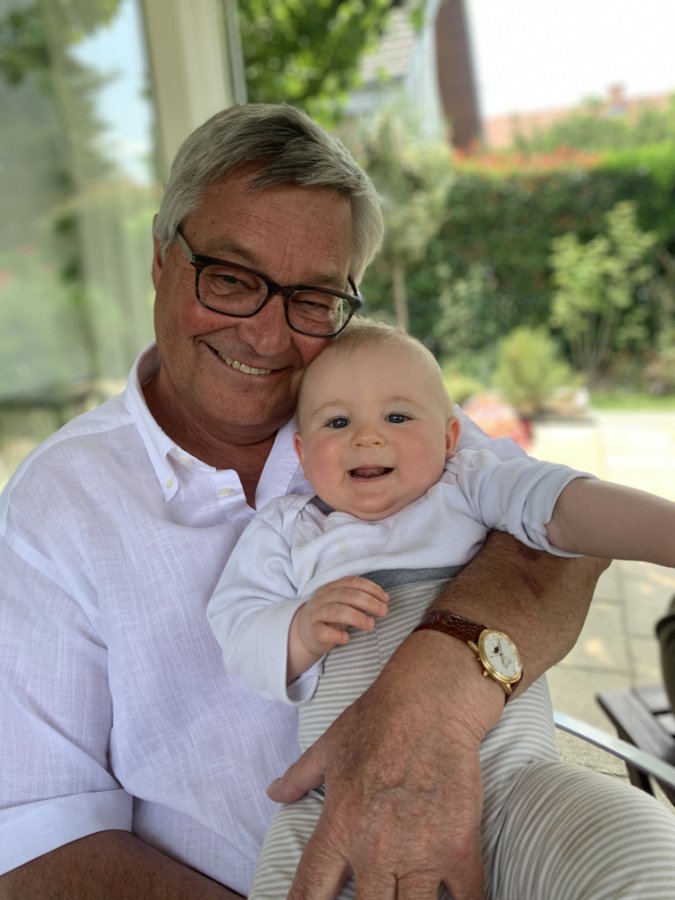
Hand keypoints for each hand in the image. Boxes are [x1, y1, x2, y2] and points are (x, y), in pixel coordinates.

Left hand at [269, 630, 502, 898]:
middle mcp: (375, 851)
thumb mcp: (329, 746)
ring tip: (406, 897)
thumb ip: (300, 776)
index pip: (309, 893)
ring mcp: (420, 854)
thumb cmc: (378, 718)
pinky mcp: (459, 849)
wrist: (431, 700)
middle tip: (374, 895)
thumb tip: (273, 792)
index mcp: (338, 828)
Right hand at [293, 576, 388, 656]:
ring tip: (371, 625)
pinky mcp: (312, 631)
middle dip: (368, 602)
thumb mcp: (343, 604)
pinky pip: (322, 631)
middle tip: (384, 611)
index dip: (371, 588)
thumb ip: (359, 600)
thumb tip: (382, 602)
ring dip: (356, 617)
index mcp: (332, 587)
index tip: (385, 599)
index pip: (352, 582)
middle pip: (346, 595)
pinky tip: (347, 638)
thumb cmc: (330, 617)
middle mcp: (322, 598)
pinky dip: (335, 634)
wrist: (304, 633)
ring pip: (335, 611)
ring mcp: (316, 614)